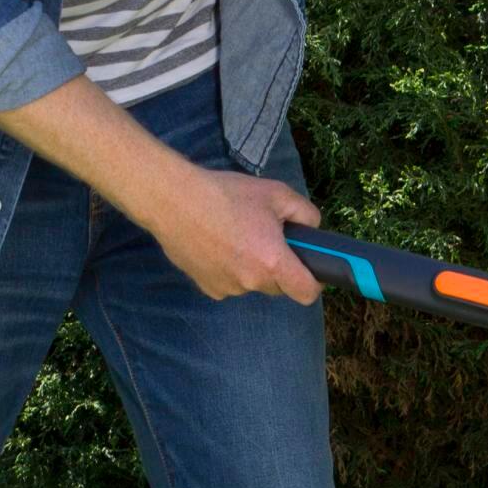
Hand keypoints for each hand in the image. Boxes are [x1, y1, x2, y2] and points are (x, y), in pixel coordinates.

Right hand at [0, 75, 319, 301]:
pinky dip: (229, 269)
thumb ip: (305, 214)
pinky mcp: (206, 287)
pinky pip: (229, 283)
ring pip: (252, 284)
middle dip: (279, 268)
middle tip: (267, 237)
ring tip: (236, 235)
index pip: (307, 293)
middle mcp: (251, 282)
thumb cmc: (226, 195)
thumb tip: (312, 228)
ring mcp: (227, 288)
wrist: (174, 201)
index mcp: (273, 262)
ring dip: (251, 268)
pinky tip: (217, 244)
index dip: (313, 281)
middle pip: (279, 287)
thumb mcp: (276, 194)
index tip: (308, 267)